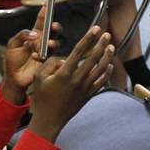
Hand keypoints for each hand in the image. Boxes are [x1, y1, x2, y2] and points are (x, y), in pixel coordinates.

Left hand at [0, 0, 60, 96]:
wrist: (14, 78)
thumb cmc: (12, 62)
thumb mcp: (11, 45)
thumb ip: (21, 35)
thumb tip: (34, 34)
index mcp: (32, 35)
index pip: (40, 21)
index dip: (45, 12)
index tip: (48, 3)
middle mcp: (41, 41)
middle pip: (52, 30)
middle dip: (55, 27)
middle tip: (53, 26)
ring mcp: (45, 51)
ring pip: (55, 43)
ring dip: (51, 43)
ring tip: (45, 46)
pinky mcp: (47, 61)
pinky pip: (51, 55)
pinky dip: (43, 55)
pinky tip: (36, 57)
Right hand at [27, 26, 115, 142]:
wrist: (49, 120)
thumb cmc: (42, 98)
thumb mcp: (38, 77)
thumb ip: (50, 64)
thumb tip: (63, 60)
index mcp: (64, 73)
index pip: (79, 51)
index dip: (88, 38)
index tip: (96, 29)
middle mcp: (77, 79)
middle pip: (94, 58)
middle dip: (102, 44)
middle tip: (107, 34)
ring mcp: (85, 88)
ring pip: (101, 69)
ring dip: (107, 56)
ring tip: (111, 46)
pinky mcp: (88, 95)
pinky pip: (101, 82)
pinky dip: (107, 72)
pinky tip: (109, 65)